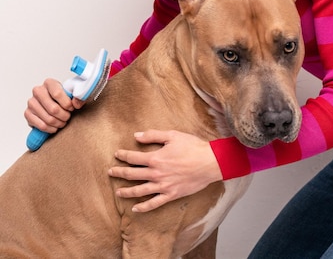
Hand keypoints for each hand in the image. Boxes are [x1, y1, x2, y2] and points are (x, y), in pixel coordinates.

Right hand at [24, 78, 84, 132]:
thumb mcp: (71, 94)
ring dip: (59, 123)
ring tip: (63, 122)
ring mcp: (31, 102)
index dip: (67, 104)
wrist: (52, 103)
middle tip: (68, 117)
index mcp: (49, 83)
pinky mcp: (27, 114)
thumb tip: (76, 104)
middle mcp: (38, 91)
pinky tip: (55, 127)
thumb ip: (78, 97)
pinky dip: (51, 129)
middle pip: (53, 109)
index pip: (57, 94)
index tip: (72, 108)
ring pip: (48, 118)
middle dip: (64, 116)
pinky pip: (41, 125)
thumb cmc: (62, 98)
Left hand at [108, 129, 222, 211]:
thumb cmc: (192, 146)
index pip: (133, 158)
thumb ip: (153, 135)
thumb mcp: (172, 135)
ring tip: (118, 192)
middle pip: (132, 175)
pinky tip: (135, 209)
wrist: (209, 162)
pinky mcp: (171, 195)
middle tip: (111, 172)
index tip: (117, 155)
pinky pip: (154, 204)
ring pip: (139, 191)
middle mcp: (156, 174)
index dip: (123, 156)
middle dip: (119, 173)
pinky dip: (143, 207)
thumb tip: (136, 136)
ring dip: (127, 192)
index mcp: (155, 158)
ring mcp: (163, 186)